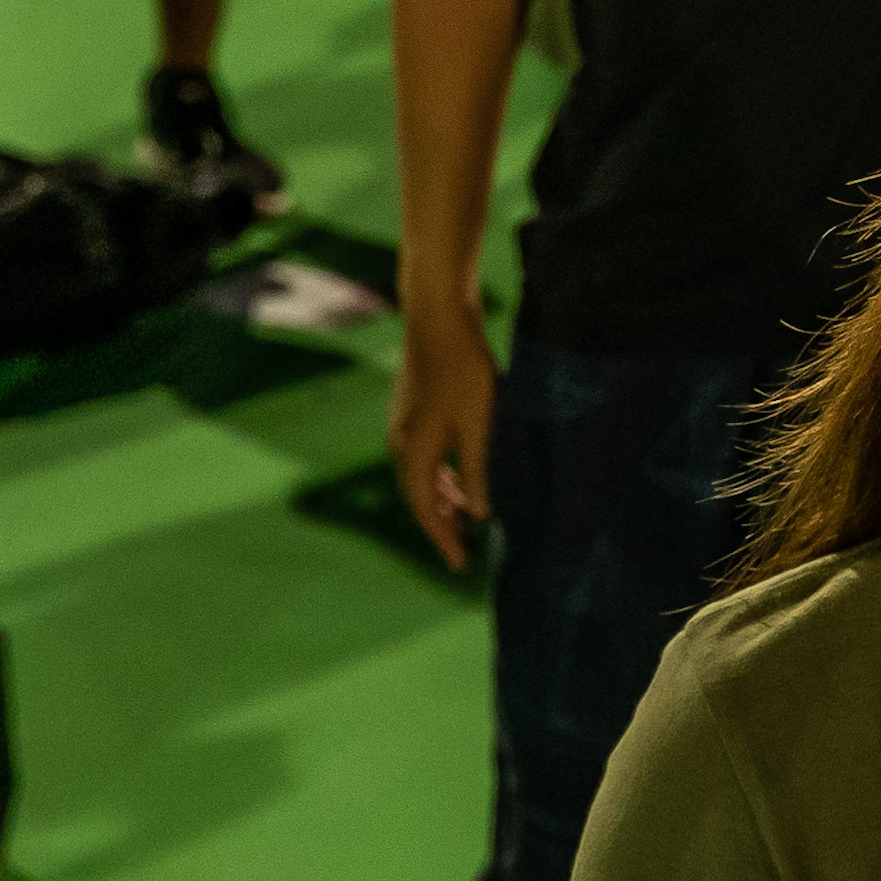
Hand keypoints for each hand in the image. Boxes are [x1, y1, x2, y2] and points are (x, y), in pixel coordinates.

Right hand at [391, 298, 497, 566]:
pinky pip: (426, 454)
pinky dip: (443, 472)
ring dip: (444, 497)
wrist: (438, 316)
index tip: (458, 564)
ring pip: (423, 473)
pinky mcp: (414, 408)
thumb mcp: (477, 424)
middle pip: (419, 495)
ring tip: (469, 516)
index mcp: (414, 450)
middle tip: (466, 547)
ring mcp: (404, 423)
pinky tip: (463, 474)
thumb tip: (479, 512)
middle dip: (442, 522)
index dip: (441, 538)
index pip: (423, 508)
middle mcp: (401, 441)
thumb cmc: (462, 369)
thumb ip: (476, 470)